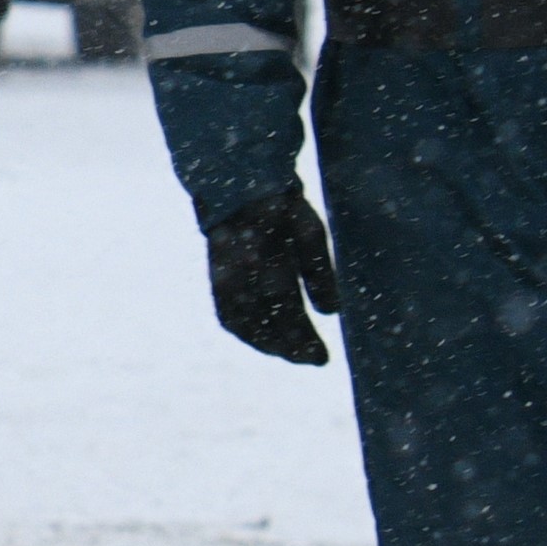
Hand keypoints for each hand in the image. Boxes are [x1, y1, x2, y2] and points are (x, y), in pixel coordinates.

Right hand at [204, 187, 339, 366]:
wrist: (234, 185)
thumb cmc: (280, 205)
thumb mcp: (309, 229)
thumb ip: (320, 271)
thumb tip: (331, 312)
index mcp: (264, 259)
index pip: (285, 310)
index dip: (304, 338)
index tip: (323, 357)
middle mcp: (238, 274)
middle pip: (265, 324)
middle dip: (291, 348)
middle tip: (315, 360)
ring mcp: (221, 278)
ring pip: (243, 325)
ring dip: (269, 344)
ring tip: (292, 354)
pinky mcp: (215, 280)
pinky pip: (228, 316)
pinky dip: (248, 334)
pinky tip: (266, 341)